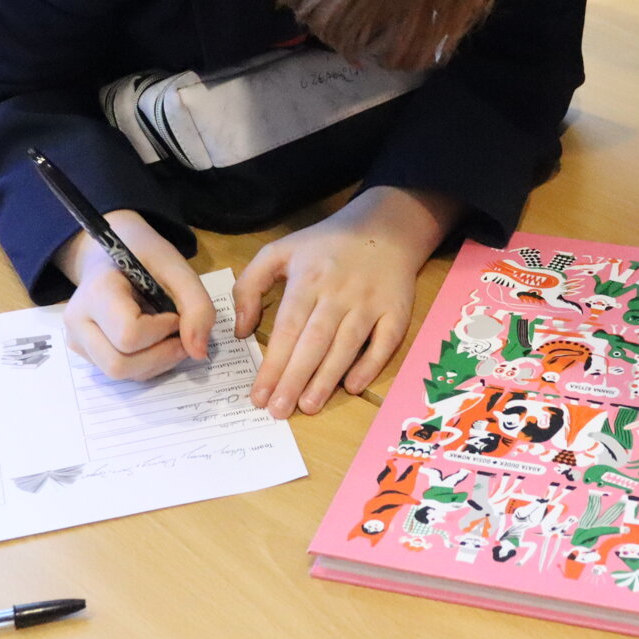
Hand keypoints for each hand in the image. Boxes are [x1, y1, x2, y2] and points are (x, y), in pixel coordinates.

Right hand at [57, 211, 215, 382]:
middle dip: (160, 356)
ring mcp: (76, 340)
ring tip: (169, 338)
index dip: (162, 330)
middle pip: (119, 364)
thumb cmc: (144, 256)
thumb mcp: (177, 268)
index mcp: (97, 292)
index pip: (129, 333)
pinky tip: (154, 342)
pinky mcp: (84, 353)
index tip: (176, 313)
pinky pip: (119, 373)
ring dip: (156, 363)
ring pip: (120, 373)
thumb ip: (197, 306)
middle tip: (180, 336)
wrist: (110, 254)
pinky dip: (146, 365)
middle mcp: (77, 321)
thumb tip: (198, 353)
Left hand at [232, 186, 456, 418]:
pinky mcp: (397, 310)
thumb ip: (250, 285)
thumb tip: (241, 330)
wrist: (385, 227)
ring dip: (327, 379)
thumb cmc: (325, 246)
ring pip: (347, 345)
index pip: (287, 328)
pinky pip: (385, 342)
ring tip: (307, 406)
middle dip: (294, 379)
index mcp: (308, 279)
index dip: (272, 364)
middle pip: (314, 341)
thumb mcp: (280, 251)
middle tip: (278, 411)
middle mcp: (339, 292)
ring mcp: (371, 302)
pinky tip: (352, 386)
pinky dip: (370, 365)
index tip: (258, 395)